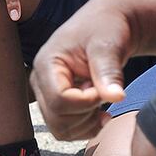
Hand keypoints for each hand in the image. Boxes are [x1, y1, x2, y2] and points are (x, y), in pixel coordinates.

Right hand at [31, 0, 130, 140]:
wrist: (107, 26)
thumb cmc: (106, 28)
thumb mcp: (108, 44)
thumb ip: (108, 69)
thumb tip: (116, 97)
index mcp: (46, 64)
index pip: (60, 101)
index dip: (88, 102)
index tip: (104, 86)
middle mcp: (39, 81)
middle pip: (58, 119)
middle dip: (87, 115)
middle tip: (103, 93)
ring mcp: (46, 93)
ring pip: (61, 129)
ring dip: (88, 124)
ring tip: (103, 102)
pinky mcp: (56, 102)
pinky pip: (66, 130)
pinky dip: (87, 128)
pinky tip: (100, 112)